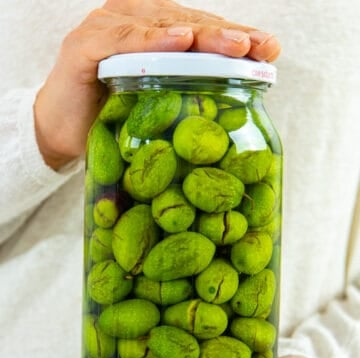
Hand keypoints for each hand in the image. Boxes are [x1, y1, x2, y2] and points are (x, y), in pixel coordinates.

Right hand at [34, 0, 280, 169]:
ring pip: (161, 26)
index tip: (269, 51)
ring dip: (200, 36)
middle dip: (226, 37)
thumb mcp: (155, 104)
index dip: (235, 40)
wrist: (59, 133)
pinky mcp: (85, 46)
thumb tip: (238, 104)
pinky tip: (180, 40)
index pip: (200, 33)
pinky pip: (123, 41)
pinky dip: (151, 40)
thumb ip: (186, 92)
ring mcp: (107, 29)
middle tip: (259, 47)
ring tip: (235, 46)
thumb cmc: (109, 118)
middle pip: (187, 24)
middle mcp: (132, 22)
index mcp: (153, 35)